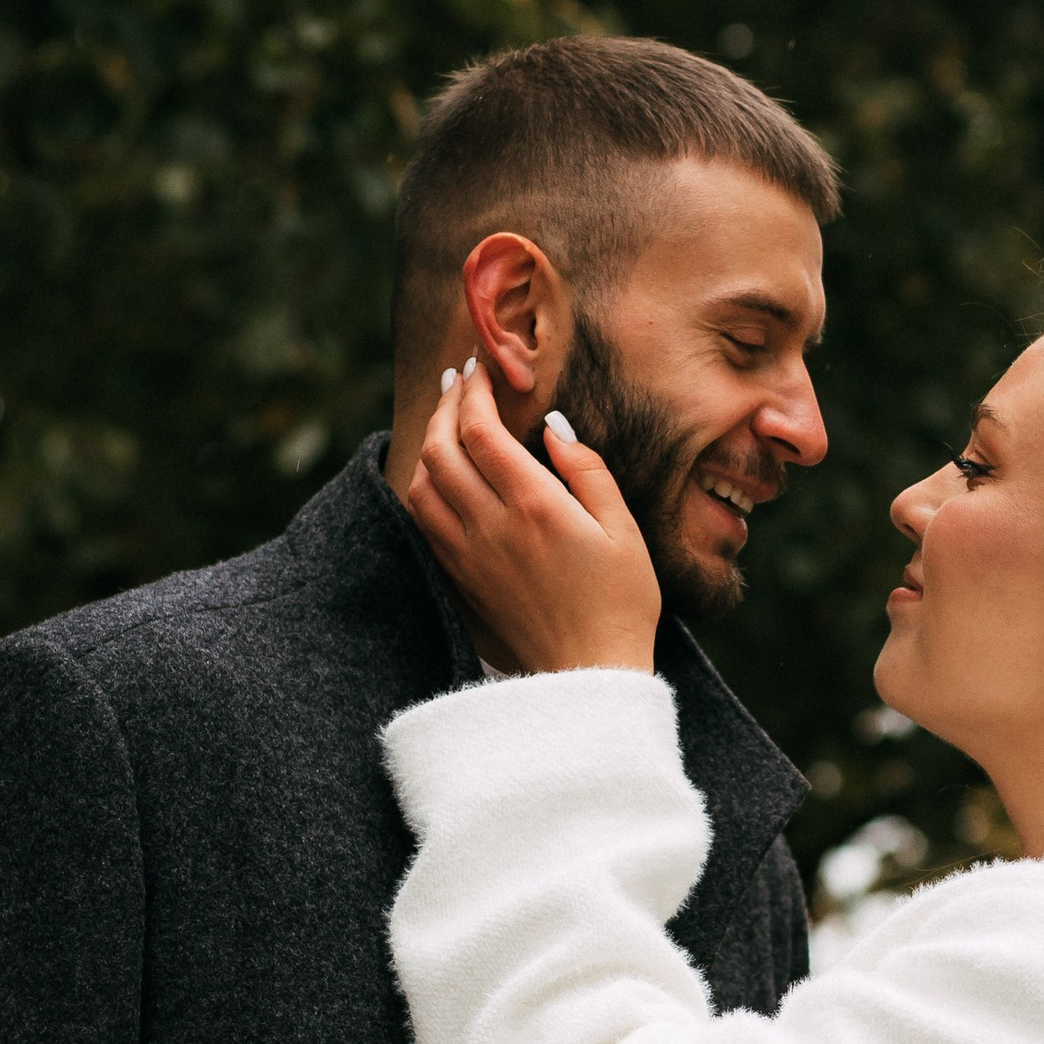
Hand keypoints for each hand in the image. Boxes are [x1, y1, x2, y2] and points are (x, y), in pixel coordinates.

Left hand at [406, 363, 661, 674]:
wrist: (587, 676)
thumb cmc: (620, 601)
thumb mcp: (623, 529)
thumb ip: (587, 470)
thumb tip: (554, 425)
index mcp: (534, 507)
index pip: (481, 431)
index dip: (474, 391)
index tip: (481, 367)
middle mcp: (491, 527)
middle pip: (441, 450)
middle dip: (446, 405)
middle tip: (459, 379)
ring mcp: (468, 555)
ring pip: (421, 484)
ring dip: (428, 443)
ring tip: (448, 420)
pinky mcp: (460, 578)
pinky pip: (423, 520)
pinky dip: (423, 484)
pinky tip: (439, 473)